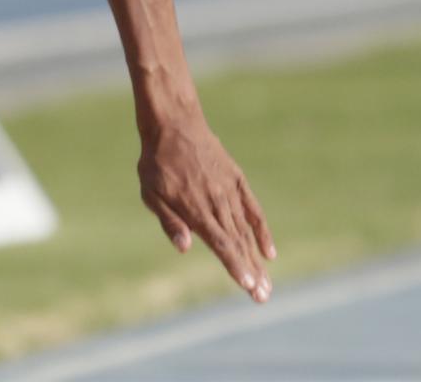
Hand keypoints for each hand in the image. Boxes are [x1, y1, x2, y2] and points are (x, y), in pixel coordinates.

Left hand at [138, 113, 275, 301]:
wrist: (174, 124)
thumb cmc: (156, 161)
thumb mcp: (150, 192)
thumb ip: (169, 220)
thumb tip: (185, 247)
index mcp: (195, 208)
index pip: (220, 243)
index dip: (234, 266)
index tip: (247, 286)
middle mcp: (217, 202)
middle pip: (237, 243)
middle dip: (251, 272)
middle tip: (263, 297)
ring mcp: (229, 190)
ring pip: (246, 231)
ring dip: (257, 259)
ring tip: (266, 283)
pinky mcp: (237, 180)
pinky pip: (253, 209)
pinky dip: (262, 231)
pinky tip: (270, 252)